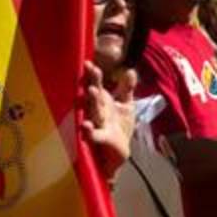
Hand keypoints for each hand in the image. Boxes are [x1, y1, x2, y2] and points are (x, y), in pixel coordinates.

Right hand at [80, 61, 136, 179]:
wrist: (119, 152)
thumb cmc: (118, 127)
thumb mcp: (126, 105)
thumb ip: (127, 88)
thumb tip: (131, 70)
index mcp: (103, 102)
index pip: (97, 85)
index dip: (93, 75)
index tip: (88, 63)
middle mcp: (98, 111)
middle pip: (95, 96)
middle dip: (93, 83)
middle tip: (90, 70)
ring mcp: (98, 125)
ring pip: (94, 112)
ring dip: (92, 102)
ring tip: (91, 91)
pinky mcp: (102, 139)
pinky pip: (94, 135)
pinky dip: (89, 131)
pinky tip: (85, 125)